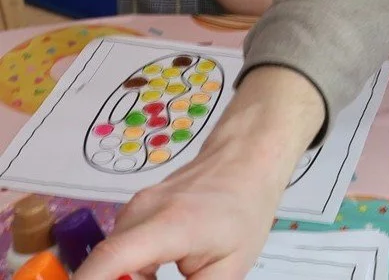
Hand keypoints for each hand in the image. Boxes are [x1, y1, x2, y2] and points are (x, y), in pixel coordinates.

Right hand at [75, 67, 322, 279]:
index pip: (108, 260)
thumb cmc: (245, 210)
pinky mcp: (135, 209)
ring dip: (126, 278)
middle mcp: (141, 212)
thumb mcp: (228, 268)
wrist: (246, 158)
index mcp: (166, 226)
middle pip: (103, 265)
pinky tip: (155, 275)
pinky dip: (128, 269)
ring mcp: (135, 207)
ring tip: (161, 275)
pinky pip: (119, 248)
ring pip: (111, 259)